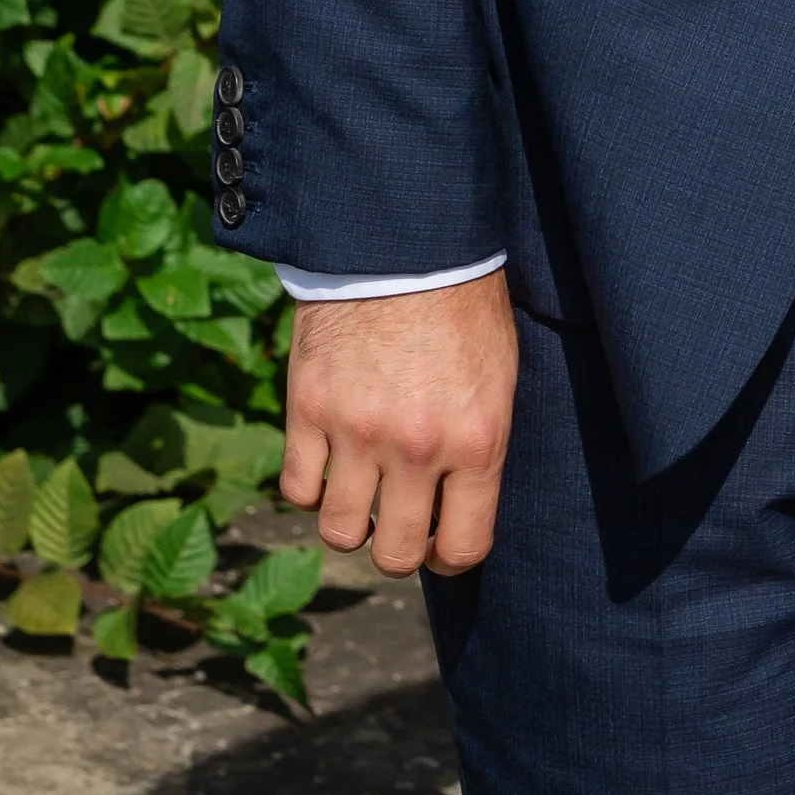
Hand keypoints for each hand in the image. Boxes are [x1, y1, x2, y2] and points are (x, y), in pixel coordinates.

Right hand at [280, 268, 518, 575]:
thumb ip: (476, 446)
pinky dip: (311, 487)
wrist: (407, 239)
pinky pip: (297, 490)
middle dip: (398, 548)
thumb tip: (457, 505)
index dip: (450, 555)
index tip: (442, 541)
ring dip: (351, 520)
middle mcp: (417, 447)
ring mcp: (357, 431)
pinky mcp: (308, 408)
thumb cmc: (464, 304)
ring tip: (362, 491)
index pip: (464, 547)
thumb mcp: (498, 376)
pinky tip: (328, 462)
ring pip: (340, 532)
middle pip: (395, 555)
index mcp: (477, 439)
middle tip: (399, 523)